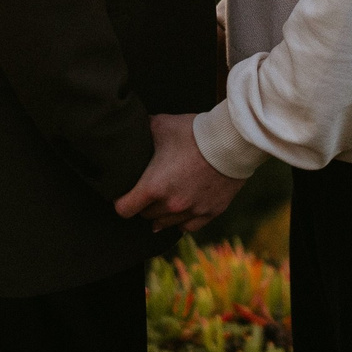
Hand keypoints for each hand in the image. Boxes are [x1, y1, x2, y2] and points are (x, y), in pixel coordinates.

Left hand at [113, 113, 242, 232]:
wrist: (232, 141)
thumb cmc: (194, 131)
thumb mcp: (162, 125)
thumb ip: (143, 130)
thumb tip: (131, 128)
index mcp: (153, 187)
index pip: (124, 210)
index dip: (120, 201)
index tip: (123, 193)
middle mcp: (170, 205)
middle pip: (145, 215)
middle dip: (144, 204)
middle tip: (147, 189)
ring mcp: (192, 211)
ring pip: (165, 223)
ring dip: (162, 213)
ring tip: (164, 198)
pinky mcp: (210, 212)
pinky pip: (188, 226)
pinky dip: (181, 220)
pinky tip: (180, 210)